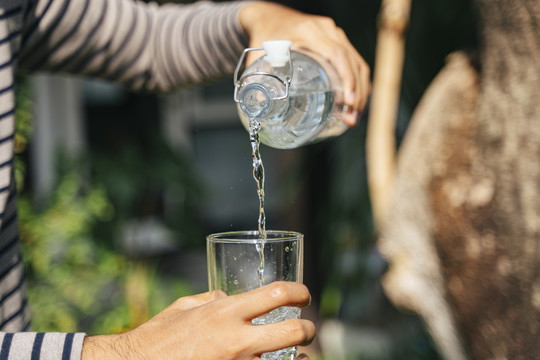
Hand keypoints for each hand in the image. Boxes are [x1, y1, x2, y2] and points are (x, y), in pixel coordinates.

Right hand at [82, 282, 314, 359]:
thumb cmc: (160, 335)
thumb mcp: (186, 306)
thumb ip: (213, 299)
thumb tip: (230, 296)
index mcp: (224, 312)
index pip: (276, 293)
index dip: (299, 291)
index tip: (303, 294)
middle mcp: (236, 339)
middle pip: (293, 331)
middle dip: (309, 329)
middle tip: (308, 326)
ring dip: (300, 357)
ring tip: (300, 354)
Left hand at [238, 2, 370, 125]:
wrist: (269, 17)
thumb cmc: (264, 36)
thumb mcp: (260, 56)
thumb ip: (258, 79)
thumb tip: (260, 107)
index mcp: (310, 31)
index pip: (337, 54)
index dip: (346, 78)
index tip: (348, 101)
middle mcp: (327, 31)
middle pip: (353, 62)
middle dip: (356, 93)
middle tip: (351, 118)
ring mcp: (336, 35)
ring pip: (358, 63)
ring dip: (360, 91)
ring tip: (353, 116)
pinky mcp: (339, 42)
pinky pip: (355, 62)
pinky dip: (358, 84)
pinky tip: (355, 103)